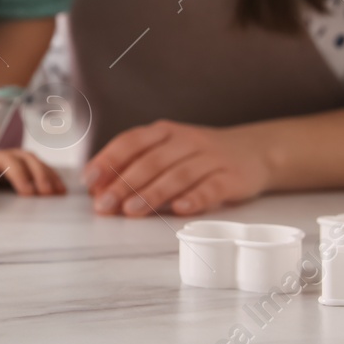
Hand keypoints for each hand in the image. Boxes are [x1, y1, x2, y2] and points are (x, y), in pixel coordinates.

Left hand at [0, 148, 65, 196]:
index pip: (9, 162)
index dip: (20, 176)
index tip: (29, 193)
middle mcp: (7, 154)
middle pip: (27, 159)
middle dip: (39, 175)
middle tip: (48, 193)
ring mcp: (17, 158)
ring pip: (37, 162)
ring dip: (49, 176)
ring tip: (59, 192)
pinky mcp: (24, 166)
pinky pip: (41, 168)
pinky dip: (52, 177)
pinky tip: (60, 188)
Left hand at [81, 120, 270, 216]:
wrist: (254, 151)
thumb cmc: (198, 156)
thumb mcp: (167, 152)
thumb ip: (135, 167)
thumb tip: (97, 190)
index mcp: (164, 132)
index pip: (131, 141)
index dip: (109, 160)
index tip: (89, 181)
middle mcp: (186, 141)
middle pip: (151, 161)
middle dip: (124, 183)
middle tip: (104, 205)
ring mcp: (211, 158)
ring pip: (178, 174)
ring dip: (152, 193)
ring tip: (130, 211)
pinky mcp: (232, 177)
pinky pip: (212, 187)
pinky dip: (195, 198)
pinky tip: (179, 209)